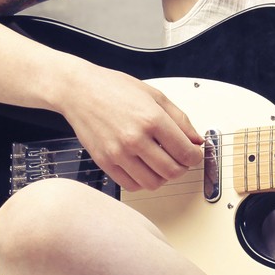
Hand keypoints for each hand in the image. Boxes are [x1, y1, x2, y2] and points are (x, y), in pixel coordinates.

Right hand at [56, 68, 202, 193]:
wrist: (79, 90)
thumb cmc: (113, 88)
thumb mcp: (154, 95)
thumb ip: (180, 119)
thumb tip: (196, 140)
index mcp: (151, 119)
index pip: (186, 152)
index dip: (195, 156)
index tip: (194, 154)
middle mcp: (135, 138)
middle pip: (172, 171)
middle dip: (182, 167)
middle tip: (180, 159)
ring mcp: (118, 153)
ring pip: (154, 183)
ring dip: (163, 177)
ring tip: (161, 163)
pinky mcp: (104, 162)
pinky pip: (131, 185)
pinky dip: (142, 181)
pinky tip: (143, 167)